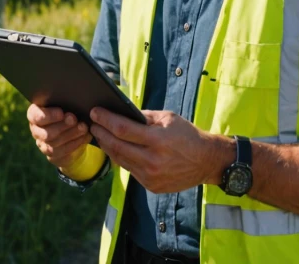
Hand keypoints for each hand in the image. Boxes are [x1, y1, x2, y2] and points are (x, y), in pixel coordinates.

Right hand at [26, 103, 90, 169]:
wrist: (73, 131)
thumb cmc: (69, 110)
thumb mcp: (66, 104)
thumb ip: (66, 101)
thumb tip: (75, 99)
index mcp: (35, 114)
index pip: (35, 116)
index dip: (48, 116)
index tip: (61, 113)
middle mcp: (36, 130)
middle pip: (46, 132)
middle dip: (62, 126)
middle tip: (74, 119)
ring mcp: (43, 144)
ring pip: (54, 143)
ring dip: (71, 134)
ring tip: (83, 127)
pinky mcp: (52, 155)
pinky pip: (61, 152)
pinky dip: (74, 143)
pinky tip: (84, 136)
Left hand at [89, 108, 230, 193]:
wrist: (206, 161)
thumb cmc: (187, 135)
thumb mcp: (168, 119)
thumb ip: (144, 116)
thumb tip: (121, 113)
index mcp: (158, 140)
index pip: (123, 129)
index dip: (106, 120)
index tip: (95, 112)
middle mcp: (153, 160)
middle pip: (117, 146)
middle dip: (101, 134)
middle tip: (92, 124)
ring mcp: (151, 176)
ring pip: (120, 160)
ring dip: (108, 147)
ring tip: (100, 136)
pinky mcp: (151, 185)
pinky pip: (130, 170)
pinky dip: (121, 159)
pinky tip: (116, 150)